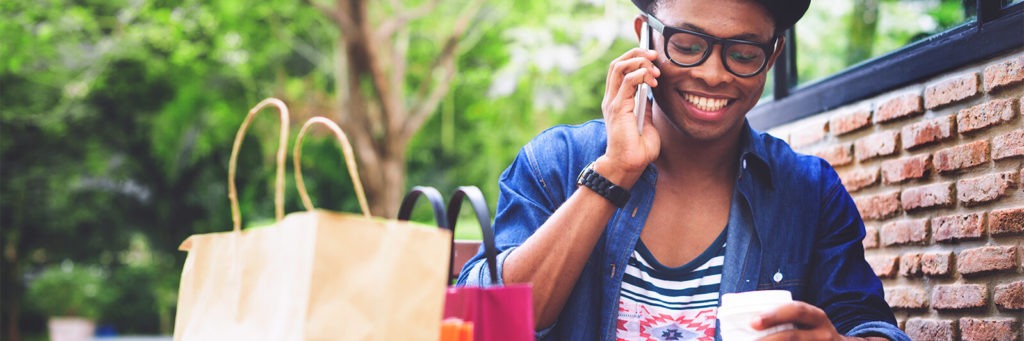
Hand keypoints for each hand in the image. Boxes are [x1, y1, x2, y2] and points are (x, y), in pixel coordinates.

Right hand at [598, 48, 660, 187]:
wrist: (628, 166)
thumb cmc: (637, 150)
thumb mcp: (646, 122)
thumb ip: (645, 107)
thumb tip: (650, 94)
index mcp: (616, 100)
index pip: (620, 69)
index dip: (635, 57)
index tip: (653, 58)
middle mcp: (611, 98)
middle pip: (617, 63)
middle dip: (637, 53)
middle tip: (654, 55)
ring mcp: (612, 102)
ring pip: (619, 67)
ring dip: (639, 62)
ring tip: (654, 70)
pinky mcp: (618, 108)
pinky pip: (627, 82)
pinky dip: (640, 75)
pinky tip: (651, 80)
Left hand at [753, 301, 885, 340]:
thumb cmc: (813, 333)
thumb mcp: (808, 322)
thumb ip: (787, 319)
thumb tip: (749, 321)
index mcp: (817, 318)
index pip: (797, 311)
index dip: (774, 315)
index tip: (753, 322)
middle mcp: (824, 335)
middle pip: (793, 336)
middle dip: (769, 340)